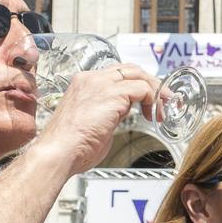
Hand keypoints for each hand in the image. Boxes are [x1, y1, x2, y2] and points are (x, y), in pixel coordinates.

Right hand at [28, 62, 160, 176]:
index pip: (116, 74)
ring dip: (155, 92)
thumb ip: (107, 115)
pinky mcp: (112, 95)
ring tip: (161, 110)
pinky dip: (152, 100)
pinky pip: (142, 88)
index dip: (136, 85)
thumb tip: (119, 116)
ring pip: (139, 75)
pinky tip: (153, 115)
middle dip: (150, 83)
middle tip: (163, 101)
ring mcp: (101, 84)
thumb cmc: (70, 148)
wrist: (58, 153)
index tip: (147, 101)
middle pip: (130, 69)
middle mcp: (91, 79)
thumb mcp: (92, 125)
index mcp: (83, 84)